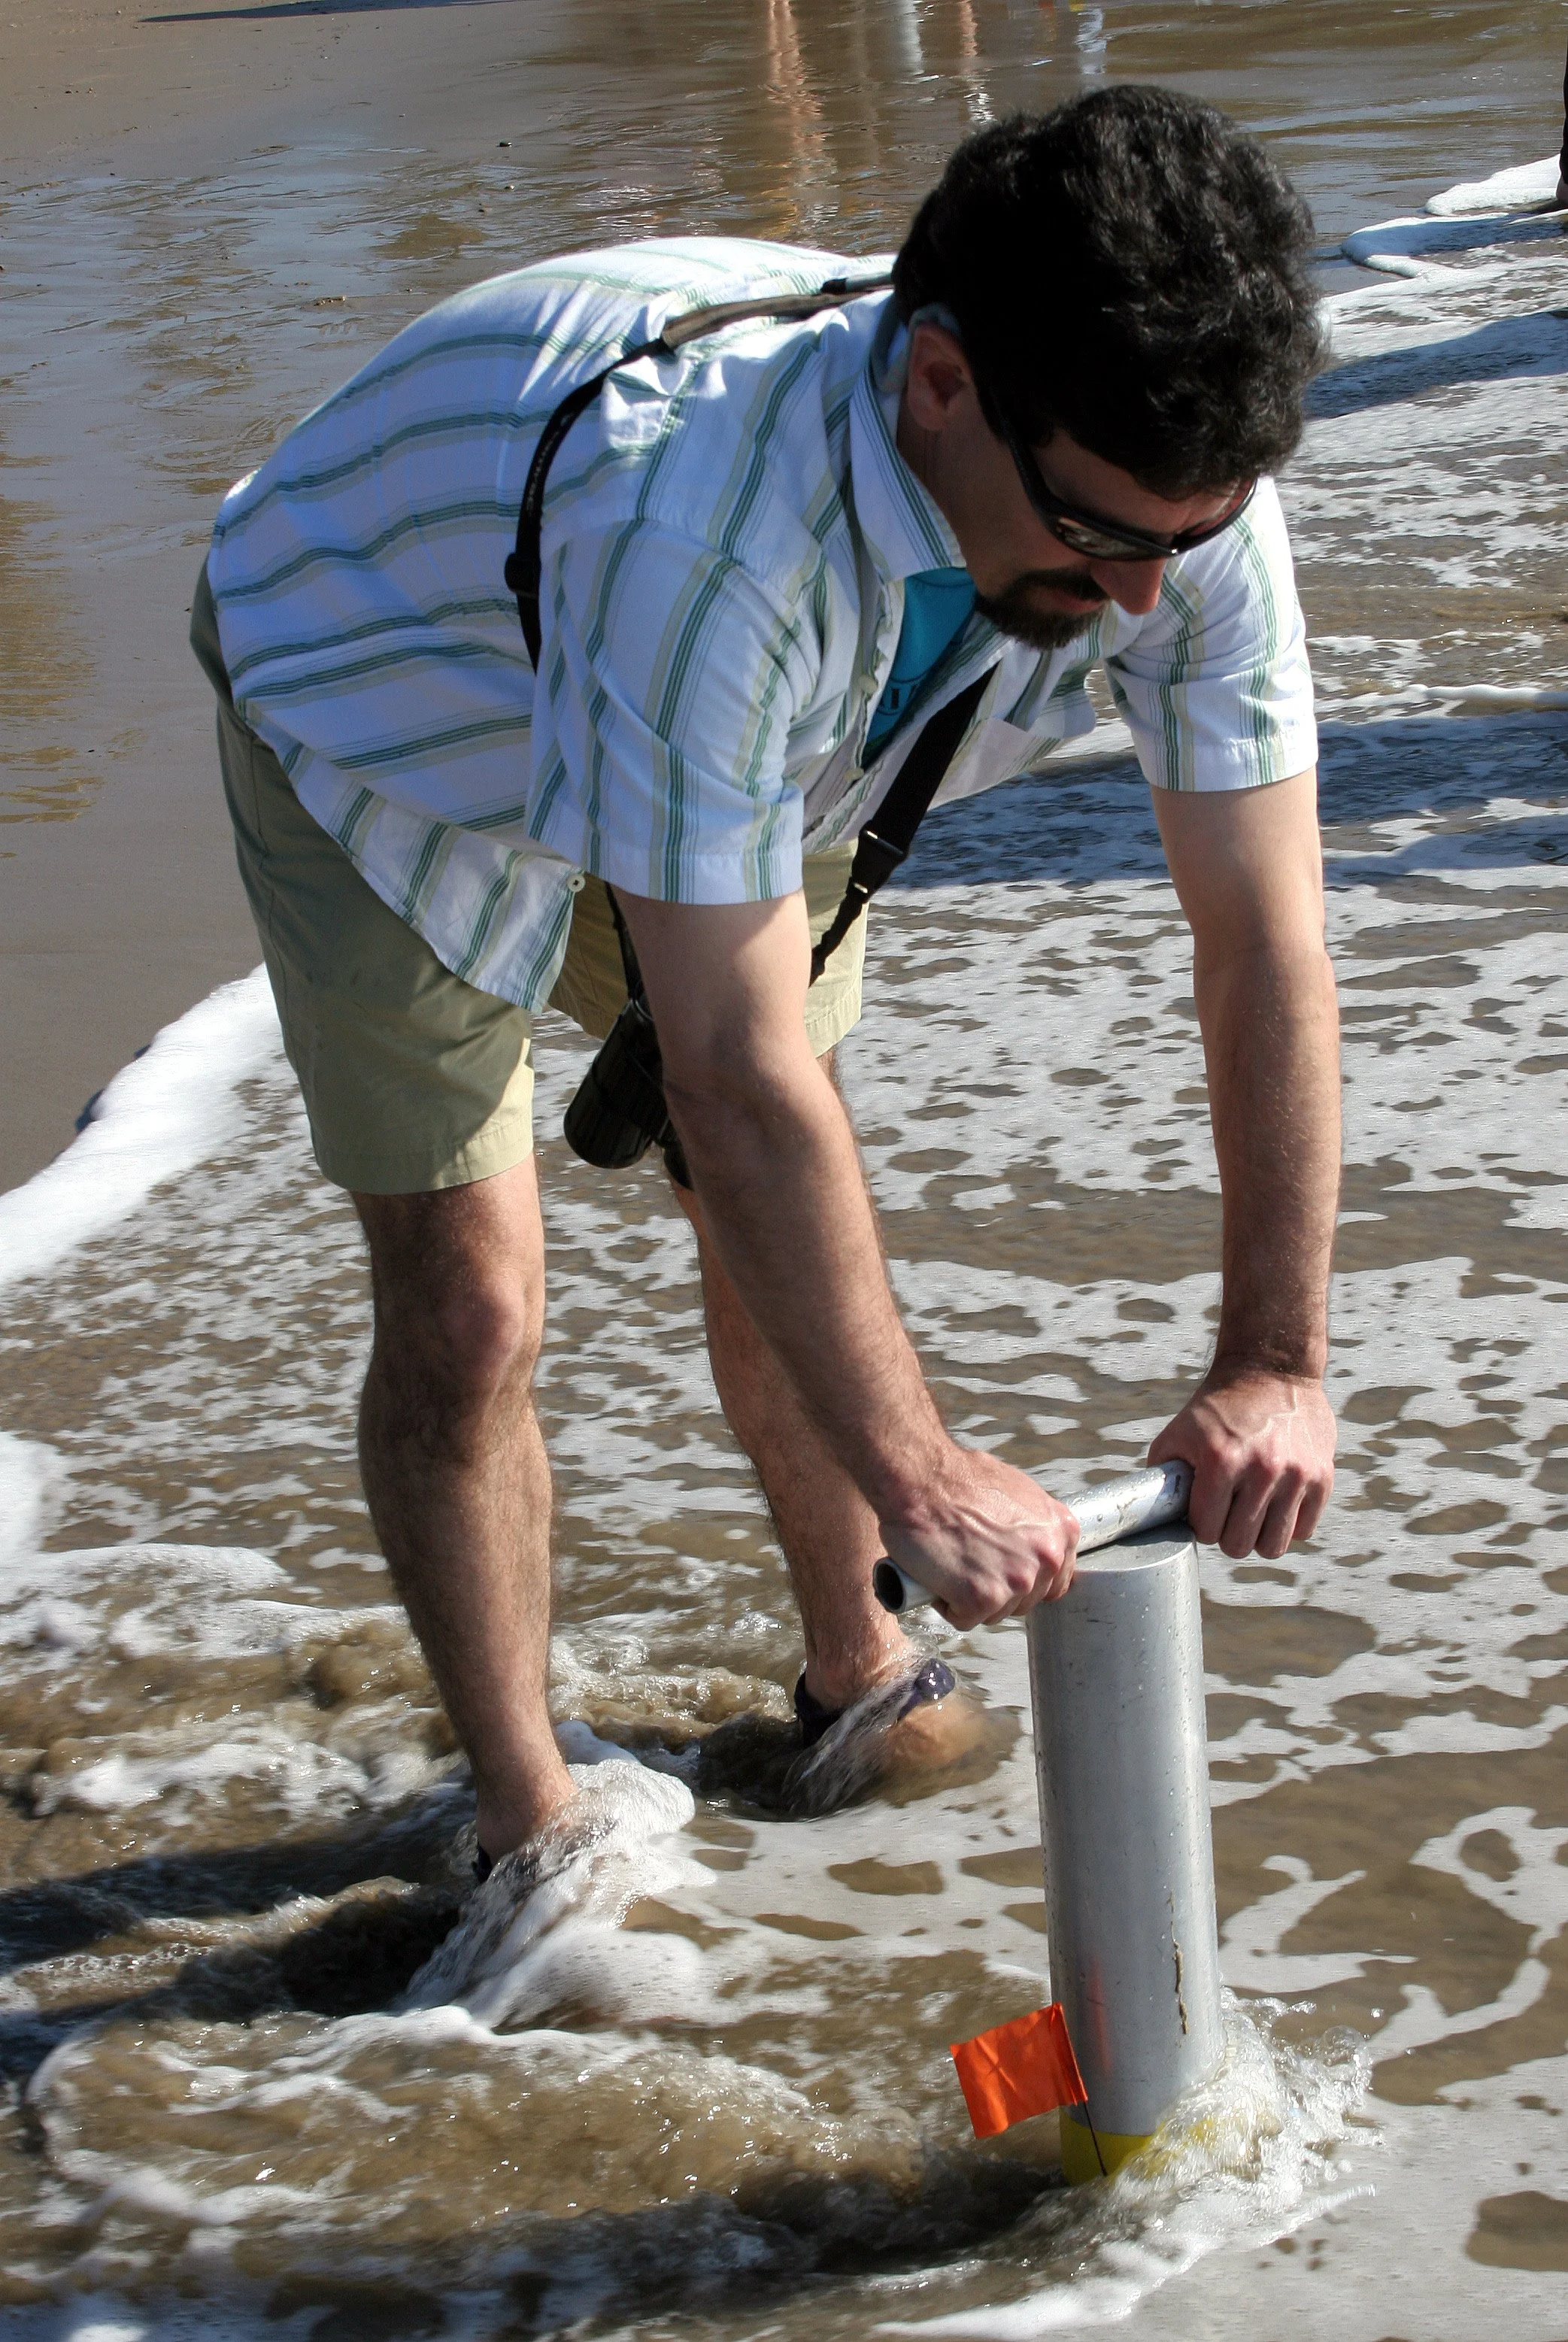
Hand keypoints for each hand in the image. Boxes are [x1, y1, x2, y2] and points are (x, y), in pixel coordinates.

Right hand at [879, 1448, 1078, 1628]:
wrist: (919, 1478)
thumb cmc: (956, 1479)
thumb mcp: (1016, 1493)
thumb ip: (1032, 1525)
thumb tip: (1028, 1547)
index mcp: (1060, 1529)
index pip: (1055, 1580)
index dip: (1024, 1579)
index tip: (1002, 1570)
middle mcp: (1047, 1556)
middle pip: (1025, 1600)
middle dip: (997, 1589)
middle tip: (968, 1561)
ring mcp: (1018, 1579)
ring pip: (996, 1613)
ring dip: (971, 1599)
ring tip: (952, 1563)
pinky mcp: (984, 1597)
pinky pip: (965, 1619)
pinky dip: (948, 1605)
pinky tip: (939, 1576)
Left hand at [1149, 1365, 1334, 1559]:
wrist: (1272, 1370)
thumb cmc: (1219, 1407)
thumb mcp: (1178, 1433)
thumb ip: (1164, 1476)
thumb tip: (1160, 1518)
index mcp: (1221, 1460)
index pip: (1206, 1530)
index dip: (1200, 1523)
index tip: (1203, 1508)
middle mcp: (1262, 1470)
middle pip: (1239, 1545)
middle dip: (1227, 1534)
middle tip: (1227, 1512)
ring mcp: (1296, 1475)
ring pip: (1273, 1547)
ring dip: (1258, 1536)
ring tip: (1251, 1512)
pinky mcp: (1323, 1477)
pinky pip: (1303, 1530)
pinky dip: (1288, 1524)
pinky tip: (1276, 1502)